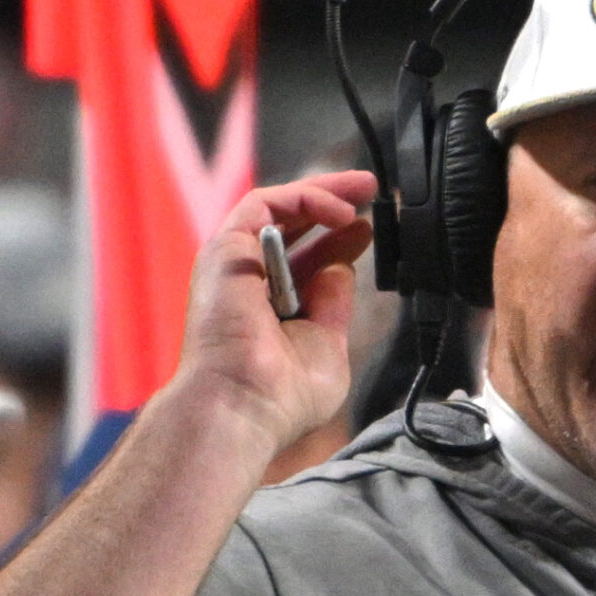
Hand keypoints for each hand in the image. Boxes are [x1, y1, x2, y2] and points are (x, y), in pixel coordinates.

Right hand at [164, 170, 377, 455]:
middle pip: (289, 226)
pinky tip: (341, 211)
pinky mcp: (226, 248)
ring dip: (322, 191)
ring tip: (363, 188)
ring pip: (275, 206)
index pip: (302, 260)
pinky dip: (305, 198)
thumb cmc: (279, 397)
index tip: (366, 230)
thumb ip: (334, 307)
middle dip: (331, 203)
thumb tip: (341, 269)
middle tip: (370, 190)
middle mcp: (247, 282)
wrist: (242, 408)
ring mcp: (233, 263)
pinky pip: (264, 203)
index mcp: (268, 308)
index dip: (335, 240)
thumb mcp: (327, 347)